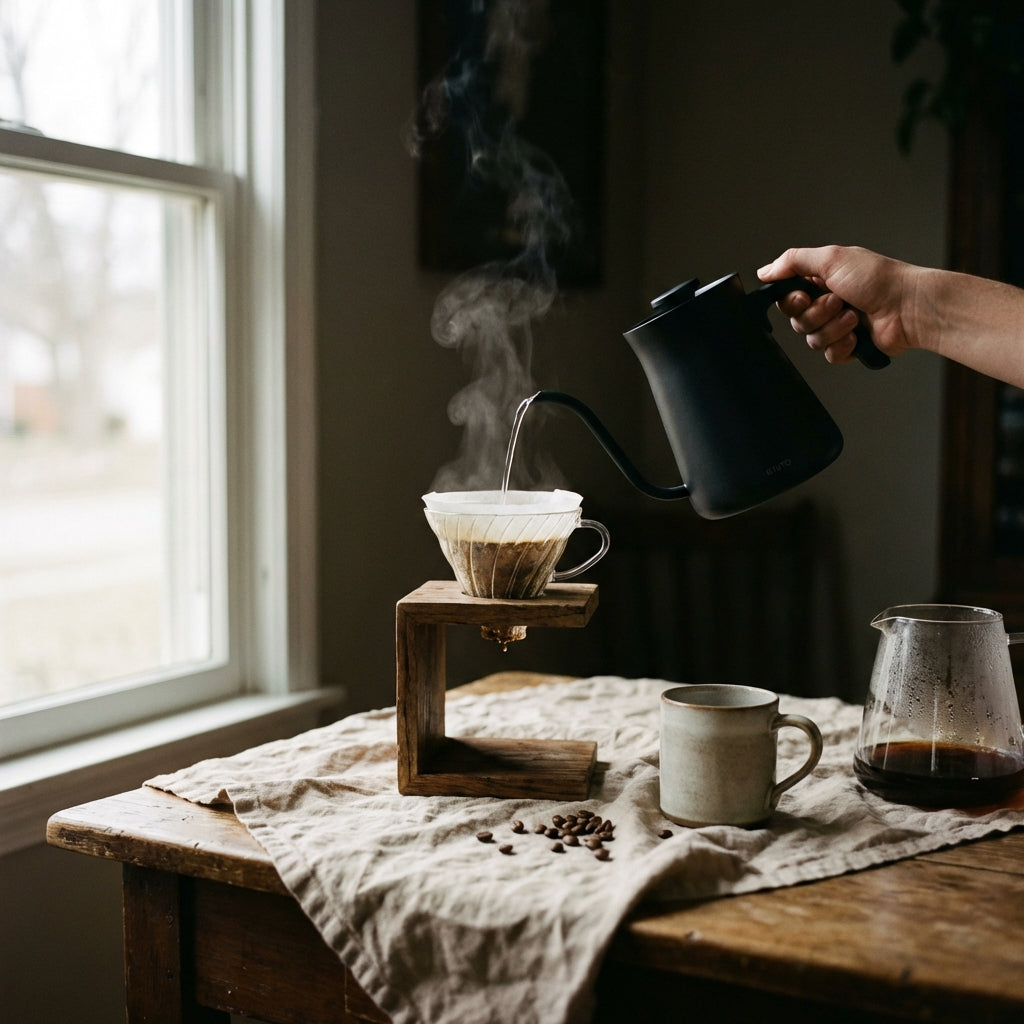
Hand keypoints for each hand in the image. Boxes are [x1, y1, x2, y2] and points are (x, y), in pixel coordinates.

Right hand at [757, 245, 911, 364]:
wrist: (908, 307)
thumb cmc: (879, 279)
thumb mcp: (832, 258)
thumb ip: (793, 261)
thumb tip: (764, 271)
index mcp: (821, 281)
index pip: (787, 297)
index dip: (790, 301)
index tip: (803, 296)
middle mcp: (827, 303)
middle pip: (796, 320)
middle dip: (816, 313)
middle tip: (837, 301)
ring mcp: (837, 326)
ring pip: (811, 339)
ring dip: (832, 328)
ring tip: (854, 316)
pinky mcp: (848, 347)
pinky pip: (829, 355)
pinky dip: (843, 344)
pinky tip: (858, 334)